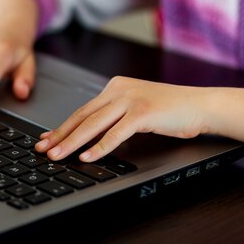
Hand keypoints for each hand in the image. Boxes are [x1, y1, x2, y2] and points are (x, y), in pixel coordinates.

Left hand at [35, 76, 210, 161]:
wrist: (200, 106)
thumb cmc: (171, 110)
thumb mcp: (137, 109)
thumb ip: (115, 116)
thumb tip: (90, 134)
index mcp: (115, 86)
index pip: (83, 110)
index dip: (62, 126)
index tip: (46, 138)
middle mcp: (119, 89)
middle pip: (83, 116)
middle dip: (60, 135)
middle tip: (42, 149)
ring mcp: (131, 99)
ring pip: (93, 124)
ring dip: (72, 142)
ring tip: (57, 156)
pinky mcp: (143, 113)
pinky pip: (115, 133)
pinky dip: (99, 147)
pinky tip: (87, 156)